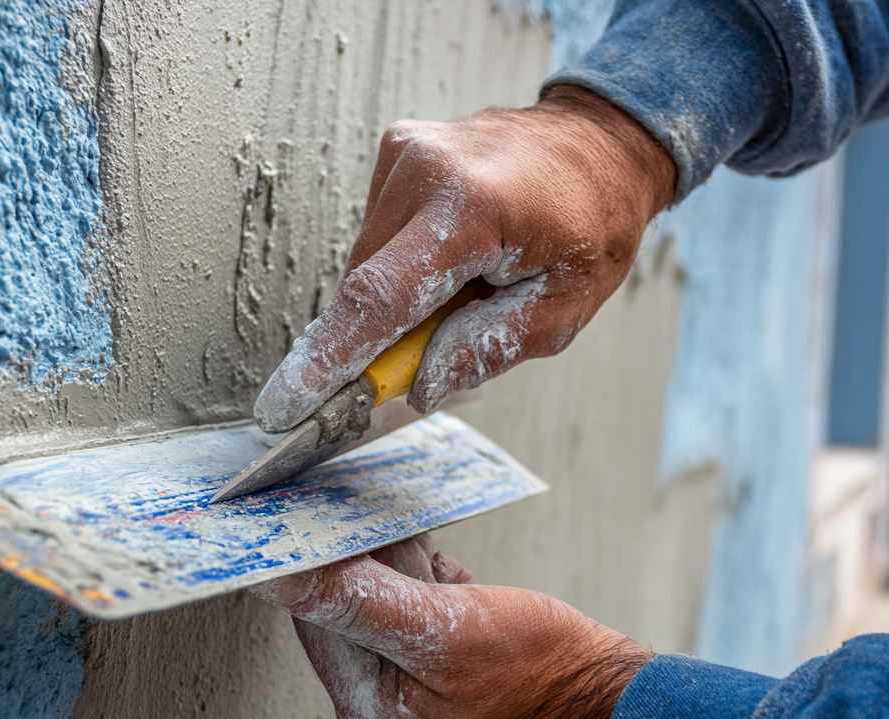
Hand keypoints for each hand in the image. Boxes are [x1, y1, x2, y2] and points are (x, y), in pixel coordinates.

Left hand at [251, 536, 652, 718]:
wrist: (604, 700)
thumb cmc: (538, 672)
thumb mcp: (443, 630)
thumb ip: (356, 599)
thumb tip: (275, 573)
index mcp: (361, 698)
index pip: (312, 605)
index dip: (331, 553)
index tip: (345, 510)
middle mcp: (372, 689)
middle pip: (343, 591)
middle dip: (377, 555)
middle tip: (422, 554)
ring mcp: (402, 669)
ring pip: (378, 582)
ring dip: (406, 556)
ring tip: (447, 571)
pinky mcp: (431, 648)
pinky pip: (409, 588)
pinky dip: (427, 565)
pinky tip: (454, 573)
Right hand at [252, 86, 675, 431]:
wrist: (602, 143)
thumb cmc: (593, 226)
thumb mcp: (564, 306)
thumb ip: (487, 347)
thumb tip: (415, 383)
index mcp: (474, 209)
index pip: (380, 297)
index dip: (329, 358)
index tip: (285, 404)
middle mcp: (427, 169)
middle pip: (366, 285)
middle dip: (380, 337)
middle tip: (427, 354)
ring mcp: (407, 151)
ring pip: (368, 262)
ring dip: (400, 295)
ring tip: (469, 282)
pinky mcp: (399, 148)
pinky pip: (378, 233)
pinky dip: (404, 261)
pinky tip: (456, 252)